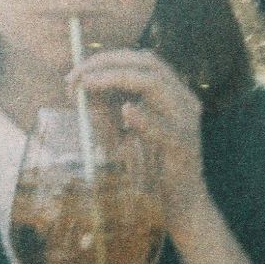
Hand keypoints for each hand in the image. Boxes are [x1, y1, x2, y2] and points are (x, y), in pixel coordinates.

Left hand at [67, 49, 212, 234]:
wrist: (182, 205)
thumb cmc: (154, 168)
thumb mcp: (127, 131)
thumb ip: (110, 108)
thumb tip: (81, 85)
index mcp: (172, 93)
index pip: (142, 59)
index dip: (108, 58)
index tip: (78, 69)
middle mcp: (183, 101)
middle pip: (148, 64)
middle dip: (107, 63)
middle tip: (77, 75)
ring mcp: (187, 123)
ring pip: (156, 85)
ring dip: (118, 79)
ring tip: (89, 84)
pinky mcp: (184, 148)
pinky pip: (165, 129)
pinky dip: (144, 118)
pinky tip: (126, 111)